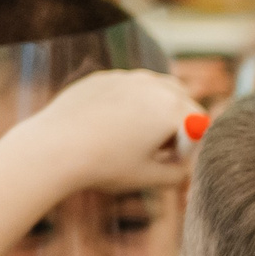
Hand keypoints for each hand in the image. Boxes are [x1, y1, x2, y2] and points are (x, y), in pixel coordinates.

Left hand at [4, 70, 201, 192]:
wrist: (53, 149)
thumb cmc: (105, 166)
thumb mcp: (150, 178)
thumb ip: (180, 173)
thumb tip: (186, 165)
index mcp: (172, 110)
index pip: (201, 123)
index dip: (189, 146)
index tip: (169, 160)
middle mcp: (154, 86)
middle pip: (182, 100)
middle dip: (176, 123)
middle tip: (154, 148)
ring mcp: (128, 77)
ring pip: (157, 89)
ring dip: (155, 109)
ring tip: (132, 135)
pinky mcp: (104, 77)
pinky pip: (129, 88)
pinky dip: (128, 103)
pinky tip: (107, 126)